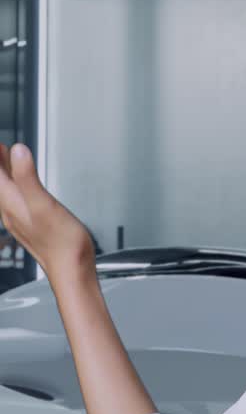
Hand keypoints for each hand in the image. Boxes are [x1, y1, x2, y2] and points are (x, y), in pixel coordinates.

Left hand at [0, 143, 94, 281]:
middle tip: (0, 147)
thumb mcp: (44, 204)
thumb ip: (28, 177)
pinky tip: (22, 186)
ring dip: (4, 172)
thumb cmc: (61, 241)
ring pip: (5, 190)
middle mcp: (10, 210)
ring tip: (5, 158)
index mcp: (11, 202)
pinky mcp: (30, 224)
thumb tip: (17, 150)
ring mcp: (19, 218)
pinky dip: (15, 185)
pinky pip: (15, 198)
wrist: (71, 267)